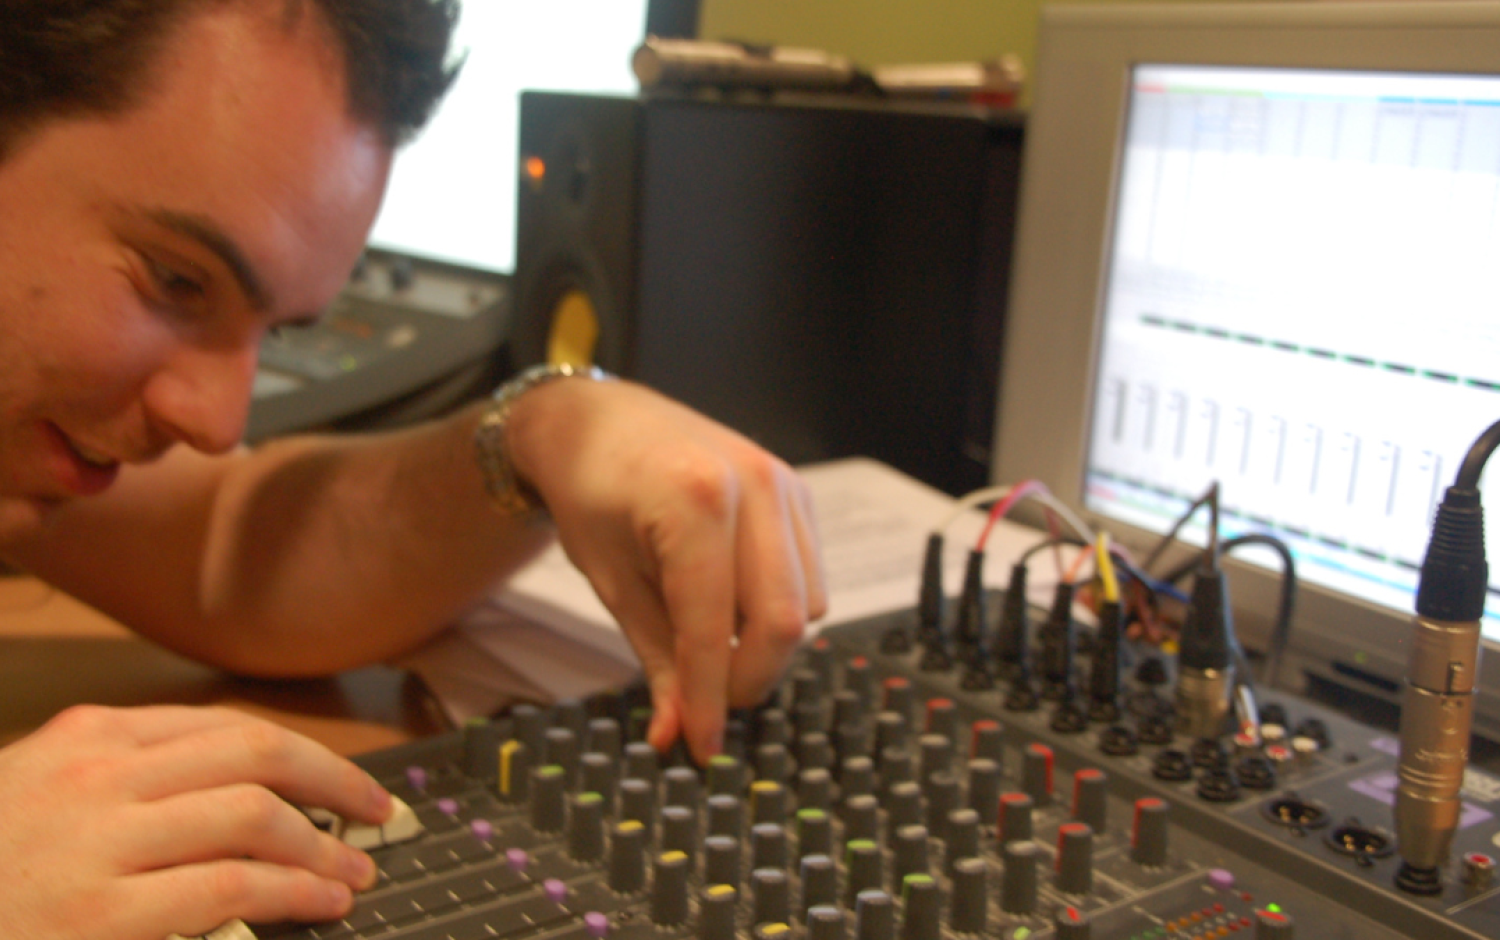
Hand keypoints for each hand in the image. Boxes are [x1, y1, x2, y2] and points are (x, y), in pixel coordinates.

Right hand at [0, 704, 390, 939]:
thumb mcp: (44, 798)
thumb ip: (126, 784)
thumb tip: (235, 798)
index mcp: (89, 737)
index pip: (225, 731)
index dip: (302, 757)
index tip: (340, 783)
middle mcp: (99, 771)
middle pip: (255, 753)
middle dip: (333, 781)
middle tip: (376, 811)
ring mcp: (98, 840)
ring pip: (253, 815)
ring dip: (321, 847)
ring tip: (354, 873)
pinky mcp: (100, 913)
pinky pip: (231, 887)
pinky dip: (293, 892)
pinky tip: (320, 903)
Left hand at [509, 378, 827, 763]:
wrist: (598, 422)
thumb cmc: (591, 494)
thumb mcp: (610, 581)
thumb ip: (655, 658)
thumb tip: (679, 733)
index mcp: (693, 500)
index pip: (714, 626)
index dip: (709, 697)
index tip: (701, 747)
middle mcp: (752, 484)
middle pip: (781, 622)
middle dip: (747, 681)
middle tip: (708, 707)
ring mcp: (783, 482)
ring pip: (805, 606)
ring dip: (763, 647)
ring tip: (710, 648)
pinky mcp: (798, 491)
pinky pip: (809, 577)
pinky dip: (777, 611)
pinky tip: (731, 607)